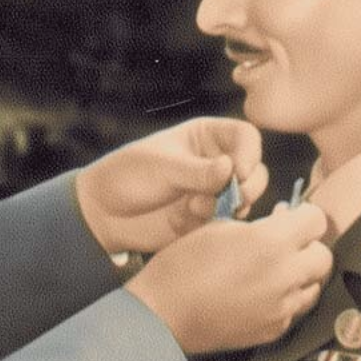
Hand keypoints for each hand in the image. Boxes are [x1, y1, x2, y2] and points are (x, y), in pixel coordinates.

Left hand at [74, 117, 267, 253]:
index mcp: (206, 136)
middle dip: (247, 185)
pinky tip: (185, 220)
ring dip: (230, 206)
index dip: (249, 153)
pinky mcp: (208, 219)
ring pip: (246, 199)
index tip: (237, 172)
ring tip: (196, 207)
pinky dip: (214, 223)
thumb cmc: (128, 175)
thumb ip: (197, 171)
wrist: (104, 213)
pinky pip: (228, 223)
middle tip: (231, 196)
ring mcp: (214, 192)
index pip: (246, 137)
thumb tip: (231, 168)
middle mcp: (216, 162)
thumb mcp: (162, 167)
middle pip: (255, 170)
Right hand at [126, 202, 331, 354]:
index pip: (317, 220)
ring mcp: (283, 307)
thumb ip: (256, 225)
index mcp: (271, 242)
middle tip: (285, 245)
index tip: (289, 218)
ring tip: (276, 271)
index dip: (303, 216)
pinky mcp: (275, 330)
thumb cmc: (182, 264)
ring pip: (315, 286)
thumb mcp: (217, 227)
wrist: (163, 315)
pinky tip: (262, 295)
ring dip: (302, 275)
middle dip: (308, 246)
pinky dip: (286, 300)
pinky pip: (295, 310)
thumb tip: (280, 223)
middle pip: (324, 256)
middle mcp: (286, 275)